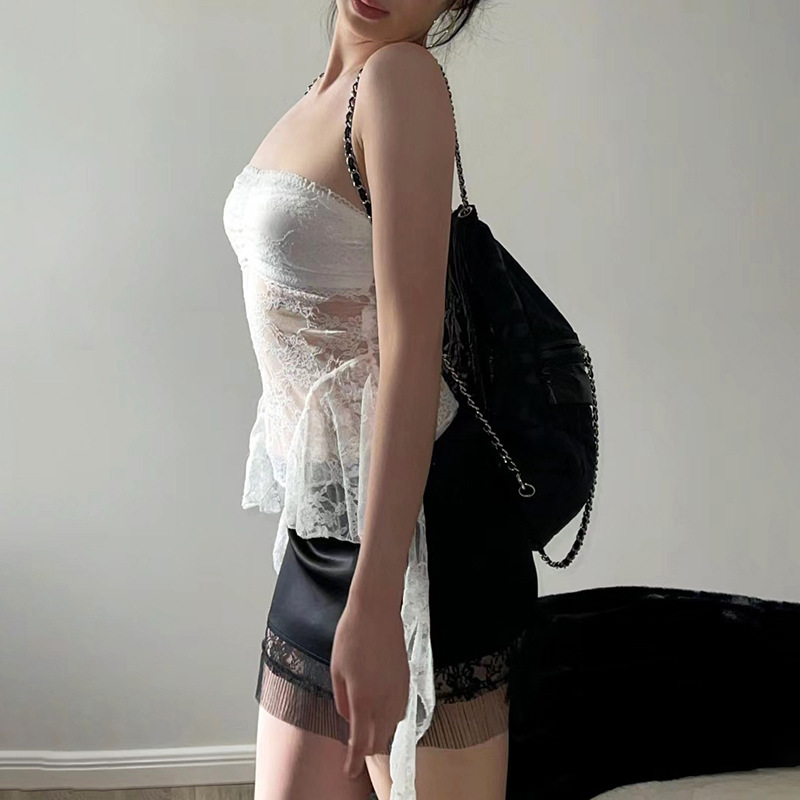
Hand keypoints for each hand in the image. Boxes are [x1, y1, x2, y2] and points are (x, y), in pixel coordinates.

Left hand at [330, 593, 409, 778]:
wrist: (376, 609)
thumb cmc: (351, 635)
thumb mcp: (336, 669)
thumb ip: (342, 700)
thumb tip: (348, 718)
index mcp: (362, 699)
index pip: (360, 742)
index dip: (353, 761)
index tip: (349, 771)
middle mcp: (384, 699)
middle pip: (380, 739)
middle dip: (367, 749)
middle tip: (355, 749)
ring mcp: (399, 689)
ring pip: (393, 726)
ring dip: (381, 733)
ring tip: (368, 729)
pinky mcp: (408, 679)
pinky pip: (402, 710)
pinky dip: (392, 718)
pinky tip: (383, 711)